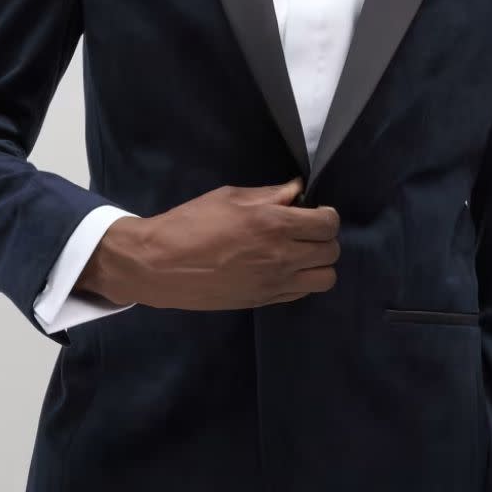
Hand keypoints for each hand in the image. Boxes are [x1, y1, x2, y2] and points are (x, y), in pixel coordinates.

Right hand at [79, 177, 339, 311]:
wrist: (160, 265)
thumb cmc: (191, 222)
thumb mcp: (229, 196)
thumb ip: (270, 194)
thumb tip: (298, 190)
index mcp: (274, 224)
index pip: (328, 223)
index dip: (326, 215)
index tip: (314, 211)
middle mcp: (282, 256)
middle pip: (331, 251)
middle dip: (323, 237)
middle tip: (304, 230)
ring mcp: (275, 283)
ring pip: (325, 278)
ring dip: (318, 263)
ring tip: (299, 252)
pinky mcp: (265, 301)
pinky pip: (303, 293)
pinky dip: (302, 280)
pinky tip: (283, 268)